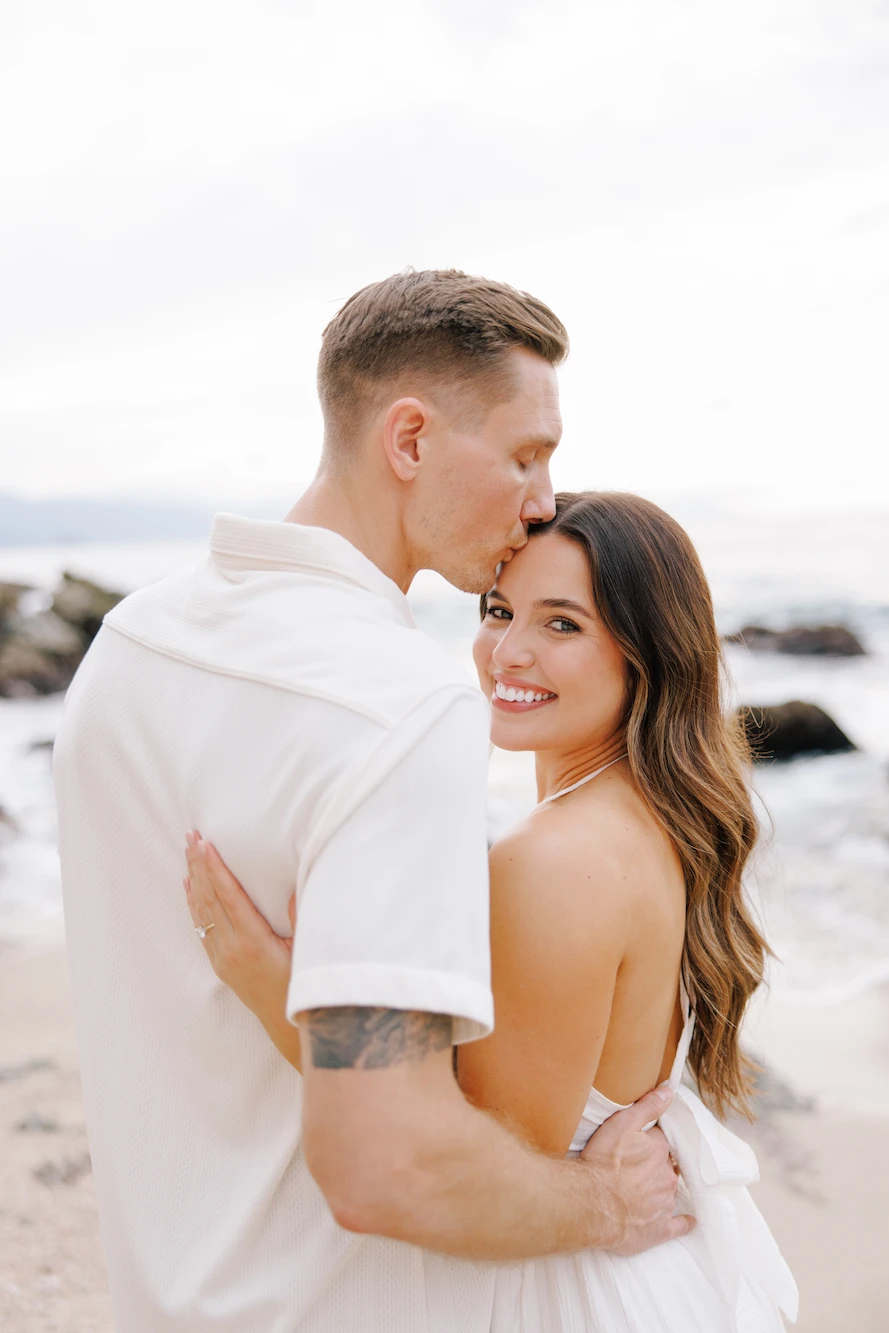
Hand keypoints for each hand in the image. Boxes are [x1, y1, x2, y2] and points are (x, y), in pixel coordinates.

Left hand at [183, 832, 295, 1024]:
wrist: (284, 1022)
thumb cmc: (300, 984)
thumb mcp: (305, 950)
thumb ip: (298, 917)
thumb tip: (294, 886)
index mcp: (253, 941)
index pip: (228, 896)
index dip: (216, 868)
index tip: (205, 844)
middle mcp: (232, 948)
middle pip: (210, 897)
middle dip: (199, 864)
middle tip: (190, 836)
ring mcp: (222, 957)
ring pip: (202, 910)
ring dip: (194, 879)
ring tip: (186, 852)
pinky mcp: (219, 963)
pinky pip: (201, 926)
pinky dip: (194, 903)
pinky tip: (189, 886)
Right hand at [580, 1086, 693, 1254]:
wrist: (593, 1203)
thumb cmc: (603, 1163)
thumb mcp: (621, 1124)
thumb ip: (647, 1107)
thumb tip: (669, 1090)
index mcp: (659, 1150)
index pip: (663, 1140)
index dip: (652, 1140)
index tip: (643, 1142)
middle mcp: (667, 1176)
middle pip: (668, 1166)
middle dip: (657, 1164)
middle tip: (640, 1166)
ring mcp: (665, 1204)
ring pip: (669, 1191)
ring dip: (661, 1188)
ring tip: (645, 1189)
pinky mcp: (660, 1229)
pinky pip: (679, 1225)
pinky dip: (684, 1222)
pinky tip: (687, 1221)